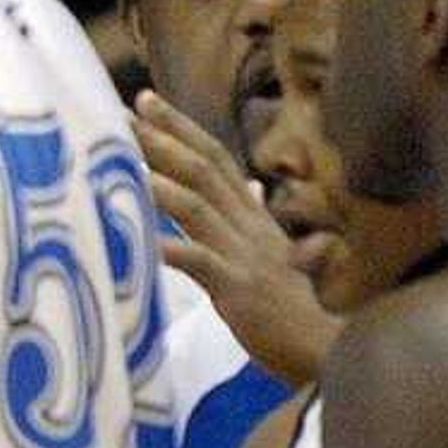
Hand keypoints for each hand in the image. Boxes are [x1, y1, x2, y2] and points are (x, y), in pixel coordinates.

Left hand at [136, 93, 337, 383]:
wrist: (322, 346)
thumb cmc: (291, 306)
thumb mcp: (273, 252)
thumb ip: (258, 217)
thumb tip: (255, 186)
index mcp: (253, 215)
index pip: (215, 158)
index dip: (181, 127)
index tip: (146, 100)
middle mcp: (248, 225)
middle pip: (204, 169)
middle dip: (165, 137)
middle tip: (126, 111)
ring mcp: (244, 255)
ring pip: (198, 207)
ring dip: (161, 182)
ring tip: (124, 162)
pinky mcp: (237, 288)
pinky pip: (198, 262)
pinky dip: (167, 248)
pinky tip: (138, 241)